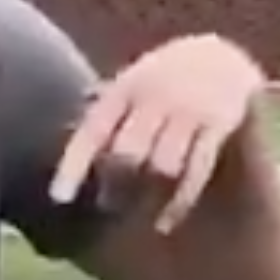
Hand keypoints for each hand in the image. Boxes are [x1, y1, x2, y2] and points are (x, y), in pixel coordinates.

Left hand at [47, 33, 265, 234]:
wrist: (220, 56)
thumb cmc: (162, 80)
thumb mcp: (130, 84)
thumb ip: (103, 113)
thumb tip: (64, 143)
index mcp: (125, 88)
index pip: (94, 130)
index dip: (74, 165)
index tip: (59, 199)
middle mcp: (155, 97)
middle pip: (128, 153)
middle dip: (115, 184)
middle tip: (108, 205)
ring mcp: (188, 110)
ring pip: (162, 165)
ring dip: (149, 195)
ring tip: (140, 214)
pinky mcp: (218, 123)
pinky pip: (196, 170)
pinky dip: (179, 202)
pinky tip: (165, 223)